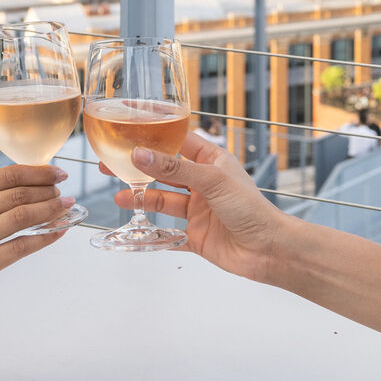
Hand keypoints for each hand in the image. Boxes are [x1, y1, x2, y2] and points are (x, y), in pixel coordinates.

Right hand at [0, 162, 71, 317]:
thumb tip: (38, 182)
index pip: (6, 175)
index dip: (38, 172)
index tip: (58, 173)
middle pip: (16, 195)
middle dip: (46, 191)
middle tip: (62, 193)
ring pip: (20, 218)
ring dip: (49, 210)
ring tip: (65, 207)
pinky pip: (19, 247)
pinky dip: (44, 237)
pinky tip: (58, 231)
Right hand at [108, 131, 291, 282]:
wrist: (270, 251)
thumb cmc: (251, 209)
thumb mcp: (212, 180)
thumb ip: (174, 169)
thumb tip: (140, 154)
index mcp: (212, 162)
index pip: (178, 142)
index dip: (155, 136)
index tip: (129, 130)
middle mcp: (204, 184)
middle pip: (165, 172)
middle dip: (139, 168)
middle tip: (110, 165)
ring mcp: (199, 210)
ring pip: (163, 200)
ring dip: (142, 197)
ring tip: (121, 196)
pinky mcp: (195, 236)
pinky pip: (167, 233)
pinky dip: (151, 231)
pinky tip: (134, 227)